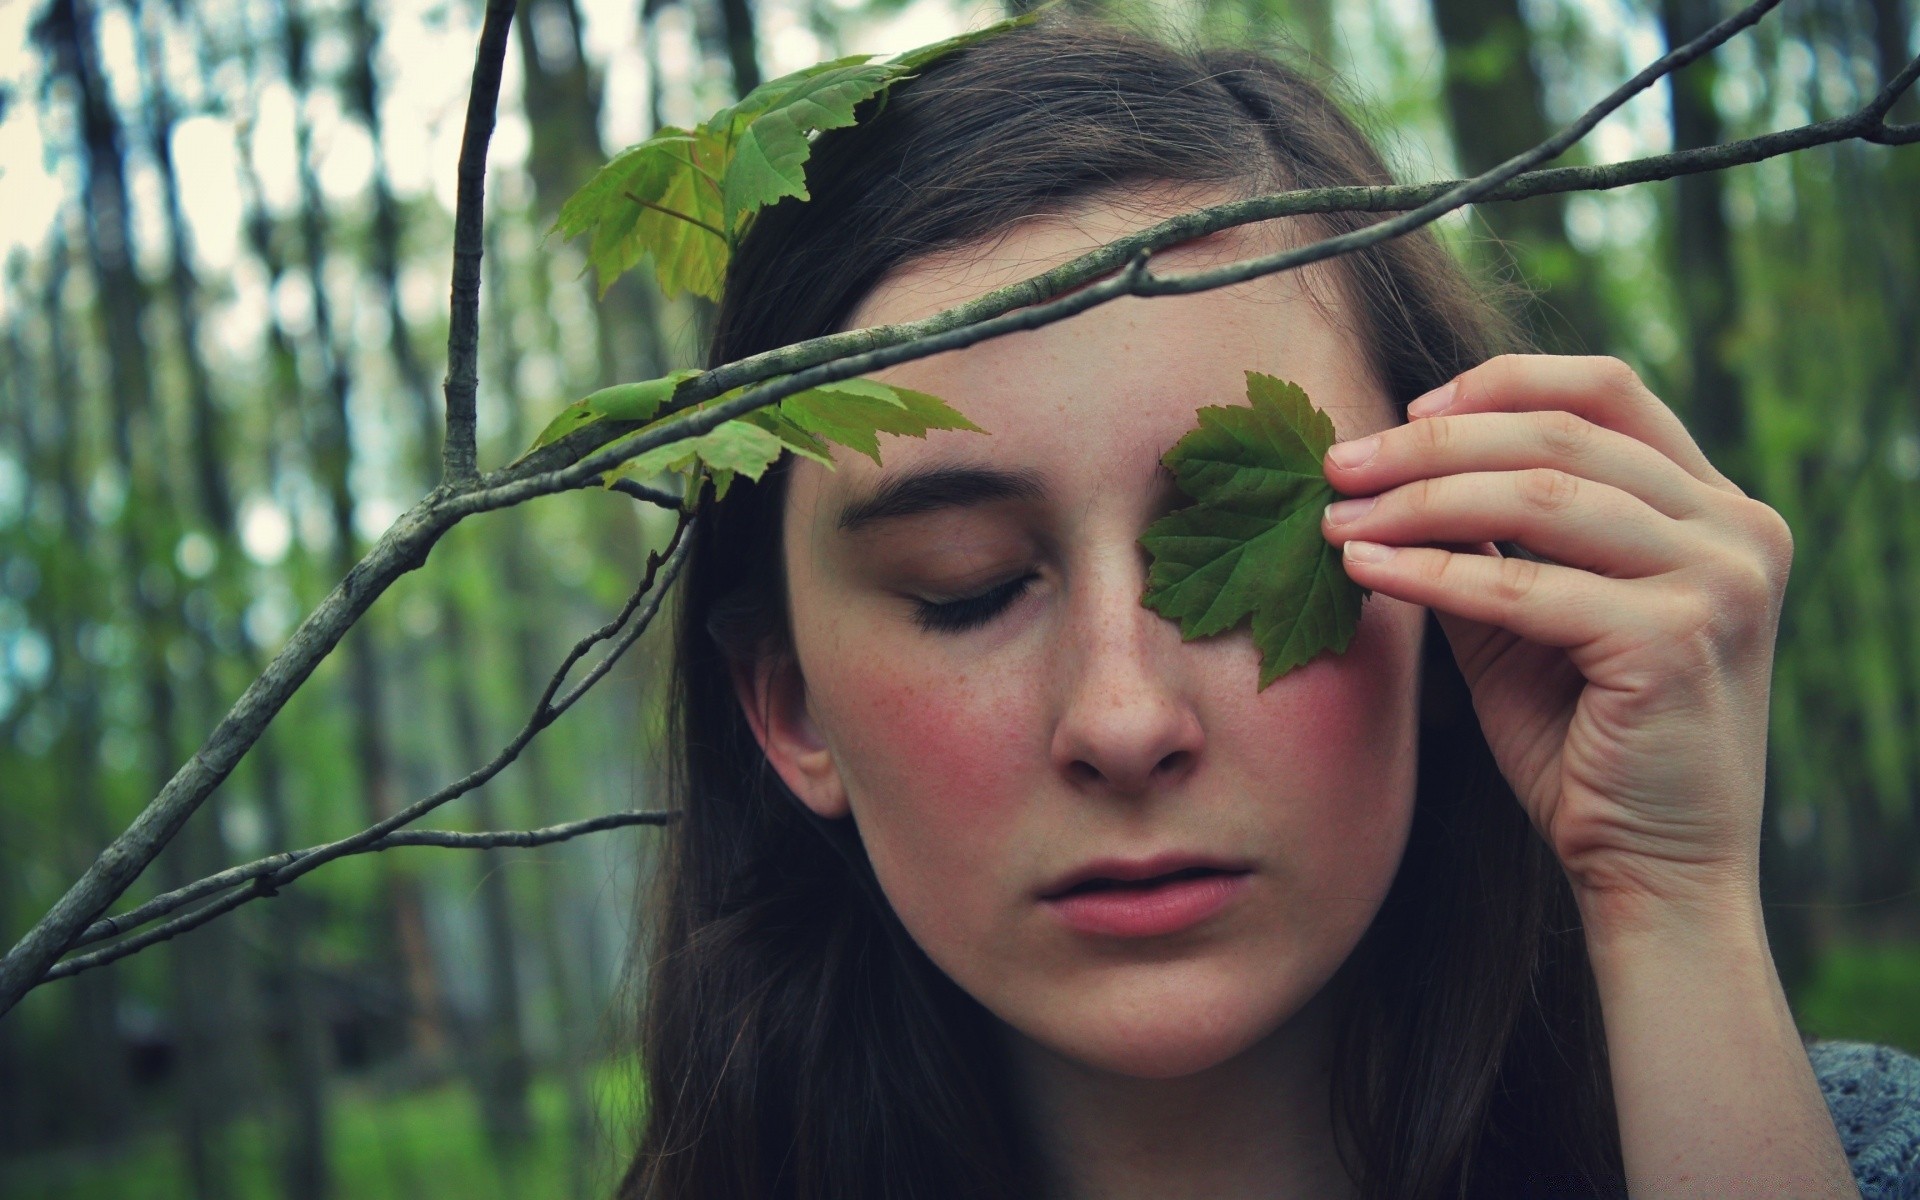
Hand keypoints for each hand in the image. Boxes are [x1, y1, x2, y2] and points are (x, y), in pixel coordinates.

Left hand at [1318, 354, 1794, 915]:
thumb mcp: (1536, 620)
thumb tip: (1393, 467)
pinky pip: (1522, 586)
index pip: (1609, 391)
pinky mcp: (1674, 639)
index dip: (1500, 384)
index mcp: (1717, 508)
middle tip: (1338, 464)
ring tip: (1336, 518)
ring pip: (1538, 496)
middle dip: (1431, 445)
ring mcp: (1717, 580)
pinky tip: (1365, 569)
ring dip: (1418, 501)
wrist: (1655, 873)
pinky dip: (1431, 571)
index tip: (1407, 412)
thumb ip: (1495, 540)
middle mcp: (1736, 529)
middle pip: (1562, 433)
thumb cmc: (1587, 747)